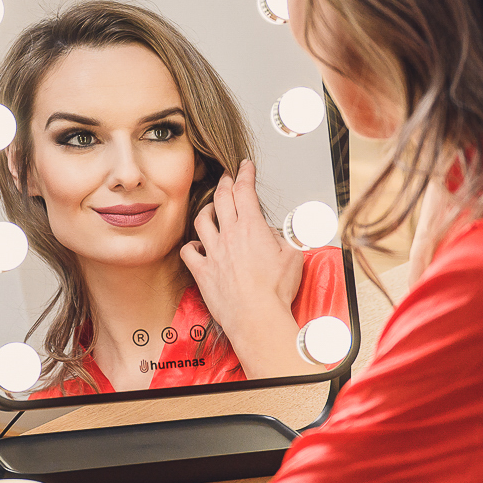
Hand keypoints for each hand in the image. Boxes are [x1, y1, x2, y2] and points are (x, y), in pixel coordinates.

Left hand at [179, 160, 311, 376]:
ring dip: (206, 211)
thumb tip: (276, 233)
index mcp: (252, 227)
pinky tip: (196, 246)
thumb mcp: (294, 255)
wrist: (258, 317)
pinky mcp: (203, 272)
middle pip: (220, 198)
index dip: (244, 174)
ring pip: (201, 220)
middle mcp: (229, 235)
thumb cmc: (277, 290)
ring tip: (211, 209)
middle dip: (224, 183)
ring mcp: (213, 252)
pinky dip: (191, 245)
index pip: (244, 190)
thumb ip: (285, 237)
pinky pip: (189, 251)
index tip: (245, 166)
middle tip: (227, 177)